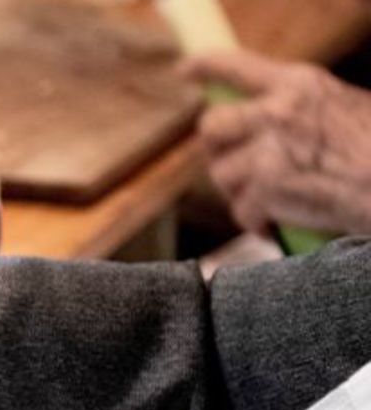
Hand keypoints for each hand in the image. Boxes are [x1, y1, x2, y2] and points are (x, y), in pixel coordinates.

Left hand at [184, 52, 370, 235]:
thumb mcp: (341, 107)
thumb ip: (298, 110)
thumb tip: (263, 123)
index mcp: (298, 85)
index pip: (237, 66)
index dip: (206, 67)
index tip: (186, 71)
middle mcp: (277, 112)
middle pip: (211, 126)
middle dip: (221, 150)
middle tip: (242, 167)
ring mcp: (268, 150)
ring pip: (221, 174)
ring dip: (241, 191)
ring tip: (274, 198)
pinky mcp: (267, 188)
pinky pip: (241, 211)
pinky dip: (258, 223)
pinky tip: (280, 222)